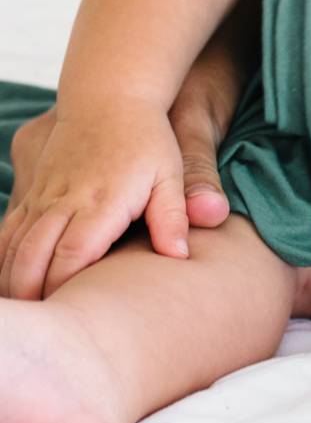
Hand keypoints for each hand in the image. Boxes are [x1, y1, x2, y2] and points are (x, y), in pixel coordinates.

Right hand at [0, 97, 190, 299]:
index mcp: (99, 202)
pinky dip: (2, 258)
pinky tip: (9, 280)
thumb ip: (173, 215)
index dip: (64, 288)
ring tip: (23, 313)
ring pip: (12, 246)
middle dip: (30, 295)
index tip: (69, 314)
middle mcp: (63, 201)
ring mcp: (42, 196)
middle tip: (41, 324)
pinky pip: (7, 230)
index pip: (71, 256)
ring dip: (11, 281)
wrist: (110, 97)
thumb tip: (181, 256)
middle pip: (32, 258)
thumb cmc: (147, 139)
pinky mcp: (32, 192)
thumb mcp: (171, 173)